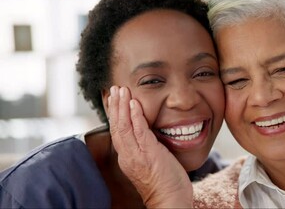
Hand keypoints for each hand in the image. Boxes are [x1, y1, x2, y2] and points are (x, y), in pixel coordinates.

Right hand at [108, 86, 192, 207]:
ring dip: (122, 106)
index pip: (116, 131)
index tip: (113, 99)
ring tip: (121, 90)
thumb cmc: (164, 182)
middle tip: (113, 88)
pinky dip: (135, 116)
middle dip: (114, 106)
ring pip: (124, 126)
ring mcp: (137, 155)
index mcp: (127, 157)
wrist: (170, 200)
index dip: (114, 114)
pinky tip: (134, 104)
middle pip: (116, 126)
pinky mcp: (149, 154)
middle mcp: (128, 155)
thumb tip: (147, 132)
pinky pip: (139, 131)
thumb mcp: (150, 161)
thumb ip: (145, 146)